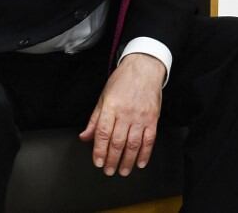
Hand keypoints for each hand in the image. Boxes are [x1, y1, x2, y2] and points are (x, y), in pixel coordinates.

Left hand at [79, 53, 164, 175]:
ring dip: (128, 160)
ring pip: (134, 144)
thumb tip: (84, 137)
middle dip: (112, 160)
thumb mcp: (103, 96)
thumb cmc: (122, 80)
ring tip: (123, 171)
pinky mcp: (153, 118)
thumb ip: (95, 119)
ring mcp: (141, 116)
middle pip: (118, 142)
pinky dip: (146, 153)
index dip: (99, 151)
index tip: (98, 163)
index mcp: (111, 107)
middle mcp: (126, 113)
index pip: (103, 133)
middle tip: (109, 171)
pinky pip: (150, 139)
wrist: (145, 67)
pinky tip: (141, 162)